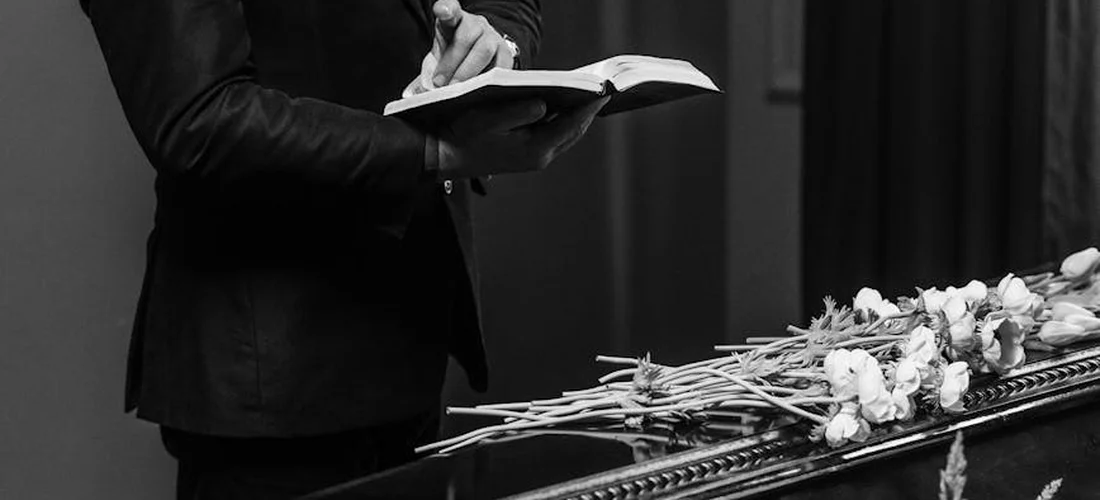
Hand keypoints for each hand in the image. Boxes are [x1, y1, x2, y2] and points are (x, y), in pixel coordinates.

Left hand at [431, 0, 515, 86]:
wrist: (475, 57)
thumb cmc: (453, 57)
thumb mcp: (439, 56)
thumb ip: (430, 68)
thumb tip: (419, 93)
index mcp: (453, 19)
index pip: (450, 9)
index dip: (446, 9)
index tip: (442, 12)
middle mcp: (475, 23)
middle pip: (465, 37)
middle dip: (451, 62)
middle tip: (440, 83)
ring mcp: (492, 36)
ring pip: (484, 51)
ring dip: (468, 72)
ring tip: (458, 89)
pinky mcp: (505, 53)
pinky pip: (499, 66)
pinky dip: (487, 80)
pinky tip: (477, 90)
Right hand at [438, 97, 610, 178]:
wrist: (445, 157)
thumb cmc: (463, 135)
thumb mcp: (487, 118)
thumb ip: (517, 112)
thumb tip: (543, 104)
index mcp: (534, 148)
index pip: (572, 124)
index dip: (589, 106)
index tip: (604, 91)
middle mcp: (540, 157)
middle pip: (574, 132)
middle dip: (588, 111)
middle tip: (602, 91)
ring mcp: (534, 160)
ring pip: (566, 137)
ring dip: (577, 118)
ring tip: (587, 97)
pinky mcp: (527, 158)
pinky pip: (554, 139)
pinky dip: (562, 124)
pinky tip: (563, 108)